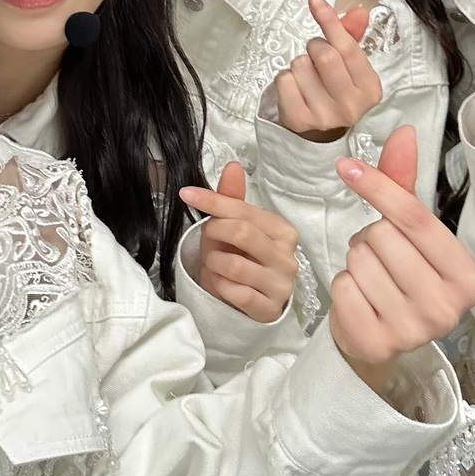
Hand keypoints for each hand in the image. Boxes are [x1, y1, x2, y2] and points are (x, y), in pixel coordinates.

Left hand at [179, 163, 299, 322]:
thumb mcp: (232, 228)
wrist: (245, 302)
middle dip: (214, 234)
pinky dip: (221, 287)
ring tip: (215, 265)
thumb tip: (233, 166)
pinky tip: (223, 285)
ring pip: (234, 265)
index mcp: (282, 230)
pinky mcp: (271, 309)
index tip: (187, 194)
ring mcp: (282, 284)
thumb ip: (231, 198)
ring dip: (214, 263)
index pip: (243, 210)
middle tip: (207, 240)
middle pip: (241, 232)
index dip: (212, 201)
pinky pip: (236, 293)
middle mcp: (288, 256)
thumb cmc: (240, 260)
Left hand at [275, 0, 381, 142]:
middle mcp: (351, 105)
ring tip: (307, 77)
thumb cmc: (336, 93)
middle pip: (324, 54)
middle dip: (314, 47)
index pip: (347, 47)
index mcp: (369, 88)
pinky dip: (285, 78)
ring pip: (300, 65)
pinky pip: (283, 80)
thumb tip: (358, 11)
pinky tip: (295, 89)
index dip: (330, 21)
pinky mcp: (299, 120)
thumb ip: (351, 37)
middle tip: (315, 56)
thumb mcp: (350, 68)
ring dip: (299, 64)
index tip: (315, 1)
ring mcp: (325, 115)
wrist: (322, 136)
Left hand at [328, 126, 474, 392]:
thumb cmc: (400, 276)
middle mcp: (447, 308)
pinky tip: (360, 300)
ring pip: (359, 260)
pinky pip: (342, 286)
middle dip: (370, 238)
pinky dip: (342, 286)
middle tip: (381, 258)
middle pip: (382, 236)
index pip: (414, 218)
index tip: (347, 166)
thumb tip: (404, 132)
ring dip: (355, 261)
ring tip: (371, 279)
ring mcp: (413, 331)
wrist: (380, 339)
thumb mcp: (410, 232)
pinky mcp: (377, 343)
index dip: (378, 186)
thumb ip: (405, 183)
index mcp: (467, 277)